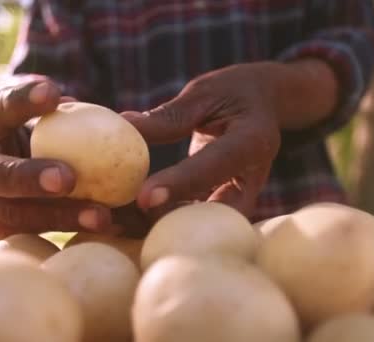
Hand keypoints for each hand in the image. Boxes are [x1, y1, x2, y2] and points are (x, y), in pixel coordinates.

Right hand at [0, 81, 113, 239]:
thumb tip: (131, 121)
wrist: (24, 182)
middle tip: (67, 178)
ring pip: (17, 214)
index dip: (21, 100)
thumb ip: (83, 120)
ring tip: (102, 216)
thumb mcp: (59, 125)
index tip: (53, 92)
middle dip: (28, 177)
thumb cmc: (50, 141)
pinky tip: (107, 228)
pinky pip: (33, 234)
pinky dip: (70, 230)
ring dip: (60, 215)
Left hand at [123, 62, 284, 217]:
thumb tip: (123, 125)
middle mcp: (251, 179)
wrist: (266, 107)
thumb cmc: (234, 92)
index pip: (214, 166)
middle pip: (207, 213)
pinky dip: (155, 221)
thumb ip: (168, 116)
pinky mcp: (221, 206)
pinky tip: (120, 219)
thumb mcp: (205, 94)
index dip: (181, 183)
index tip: (144, 197)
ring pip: (195, 224)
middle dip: (160, 221)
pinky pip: (188, 221)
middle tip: (113, 220)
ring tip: (107, 222)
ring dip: (150, 226)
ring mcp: (238, 198)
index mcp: (253, 142)